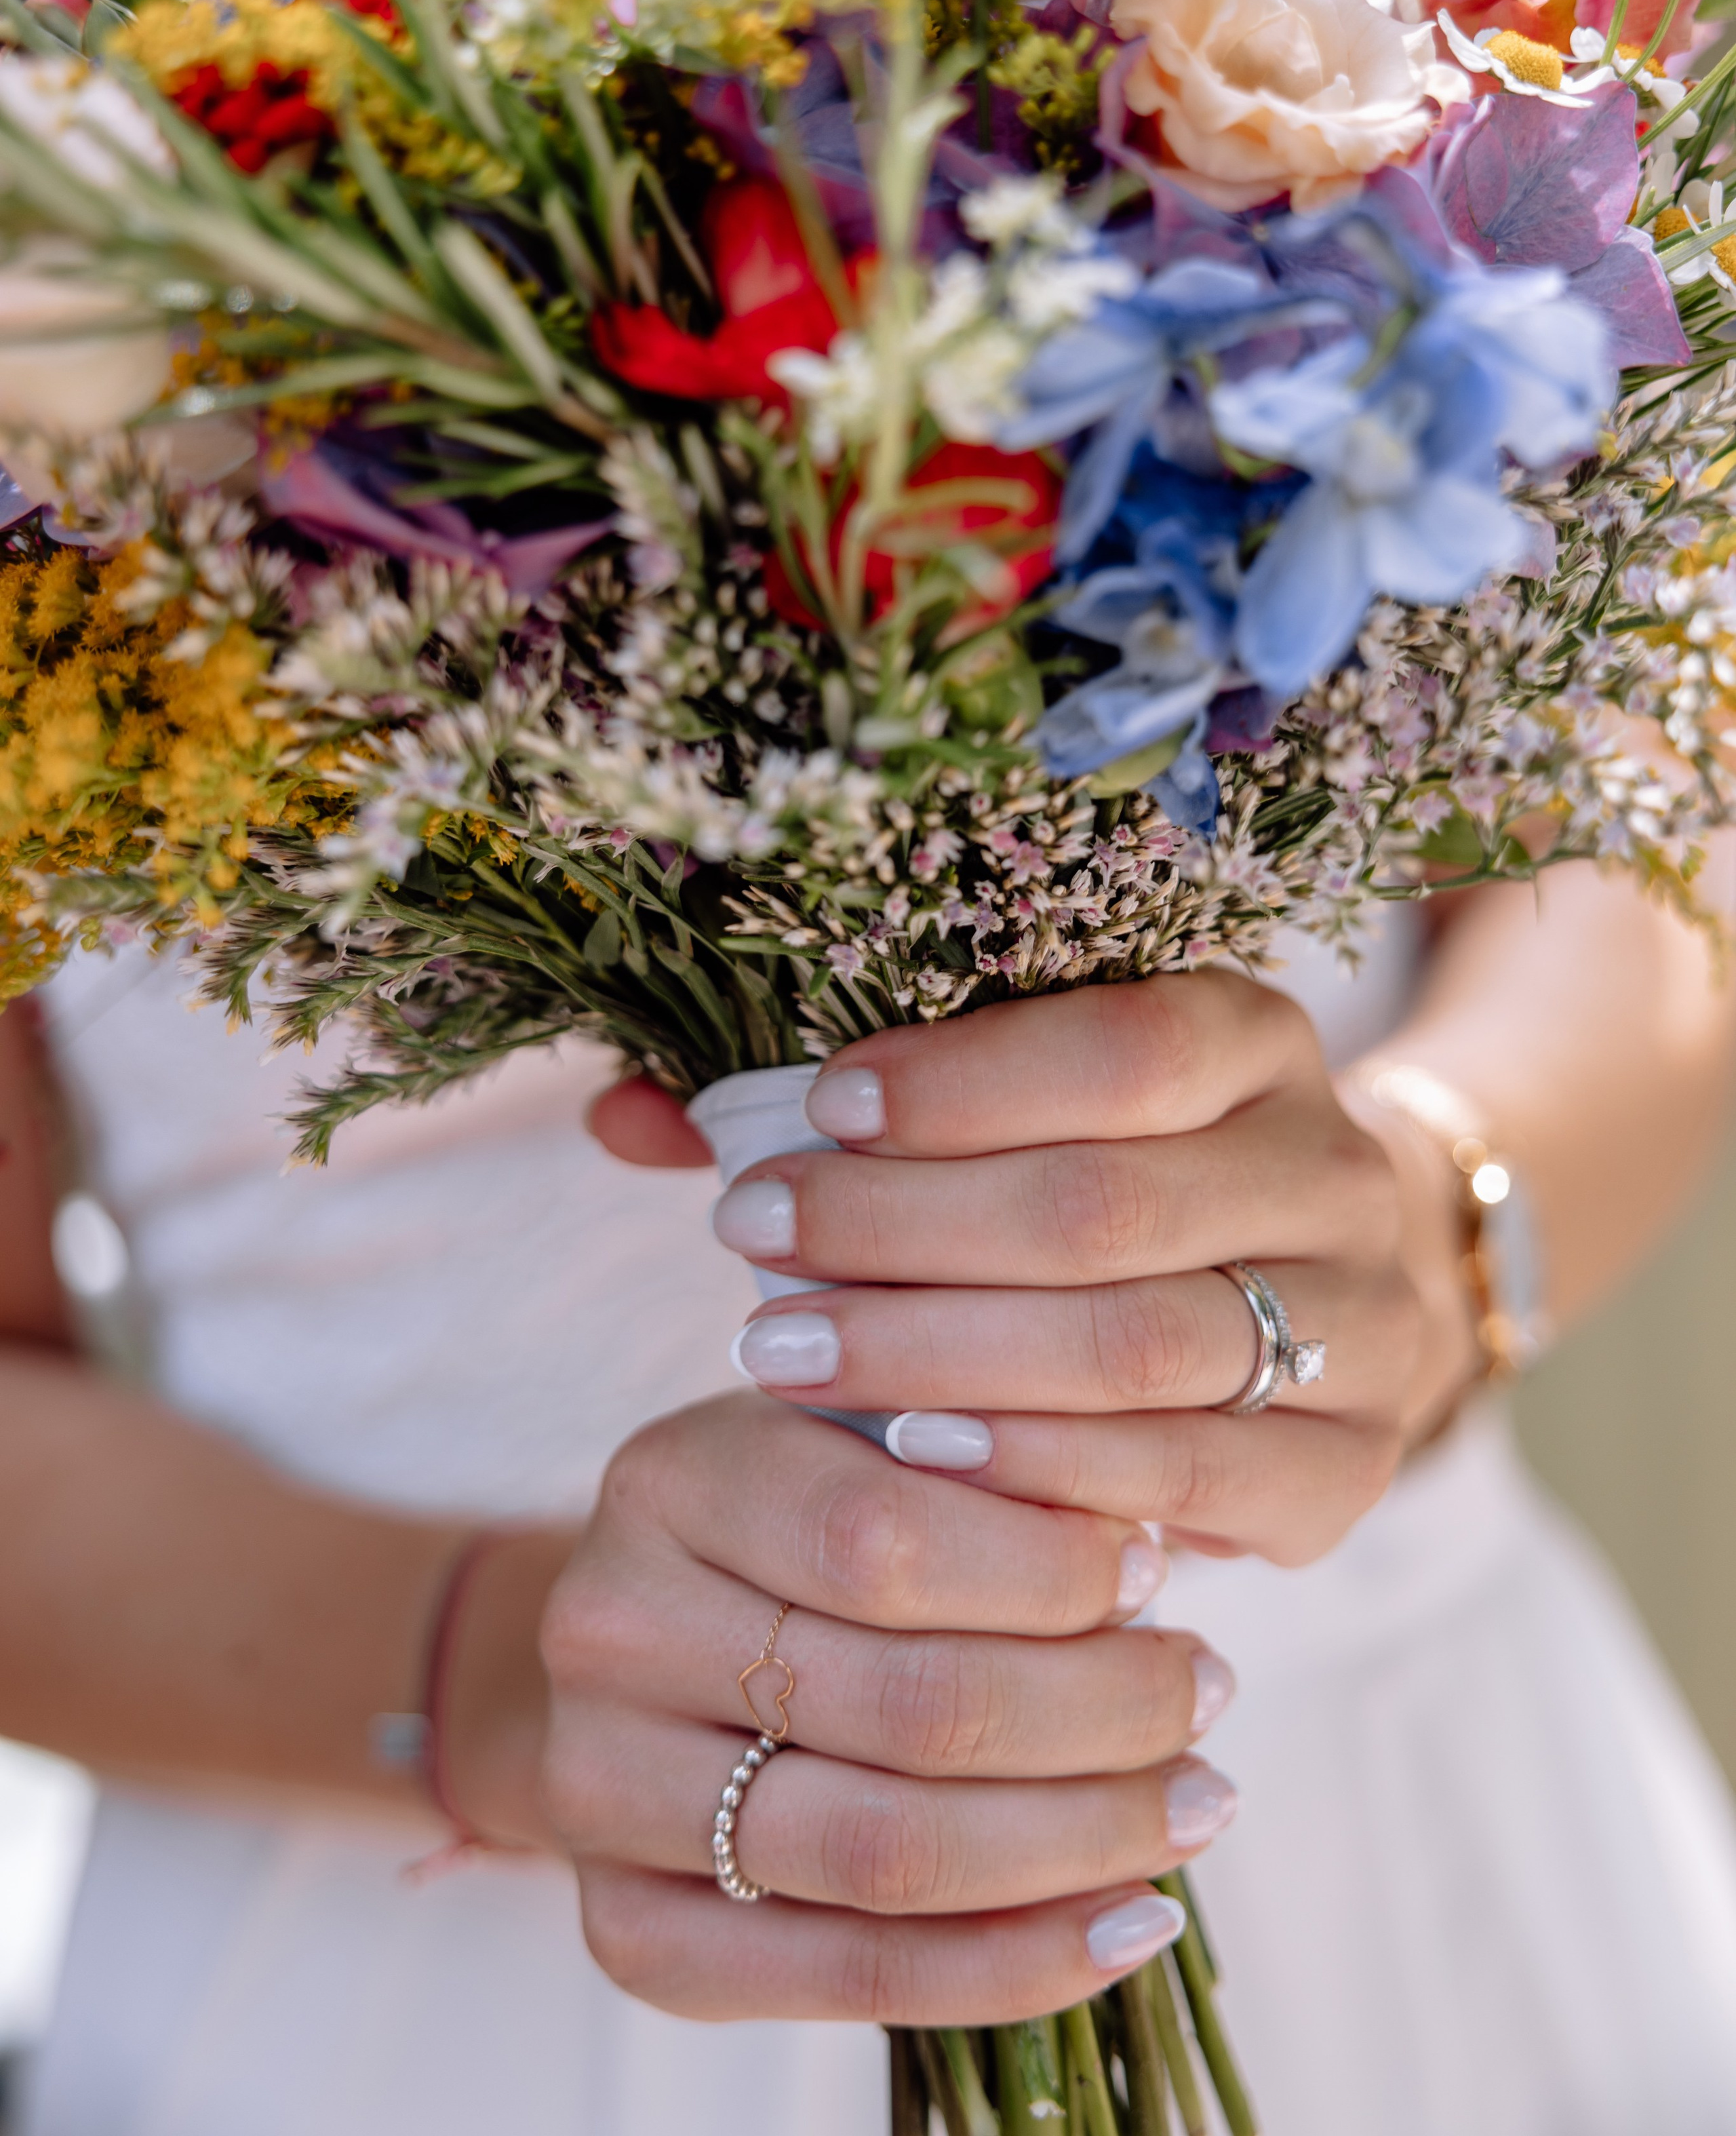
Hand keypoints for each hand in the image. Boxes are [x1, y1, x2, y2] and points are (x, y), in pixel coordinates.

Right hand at [530, 1389, 1235, 2021]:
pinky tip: (1131, 1922)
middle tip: (1207, 1692)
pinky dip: (1018, 1964)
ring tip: (1194, 1800)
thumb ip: (975, 1475)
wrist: (649, 1652)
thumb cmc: (795, 1532)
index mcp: (669, 1479)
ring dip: (1083, 1838)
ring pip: (889, 1852)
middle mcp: (608, 1632)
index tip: (1159, 1572)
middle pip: (905, 1704)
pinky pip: (851, 1980)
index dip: (1048, 1569)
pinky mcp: (629, 1934)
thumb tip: (1141, 1550)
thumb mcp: (864, 1451)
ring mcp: (601, 1793)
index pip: (880, 1538)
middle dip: (1101, 1710)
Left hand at [695, 972, 1472, 1564]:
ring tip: (784, 1355)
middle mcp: (1333, 1170)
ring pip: (1142, 1347)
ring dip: (942, 1355)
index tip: (807, 1112)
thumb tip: (619, 1111)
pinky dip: (1042, 1470)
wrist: (1290, 1297)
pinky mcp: (1354, 1466)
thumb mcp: (999, 1109)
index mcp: (1256, 1040)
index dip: (956, 1084)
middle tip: (749, 1248)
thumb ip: (826, 1105)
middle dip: (904, 1232)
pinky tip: (914, 1456)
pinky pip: (1192, 1476)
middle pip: (1107, 1207)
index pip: (1119, 1046)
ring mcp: (1366, 1323)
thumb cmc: (1090, 1182)